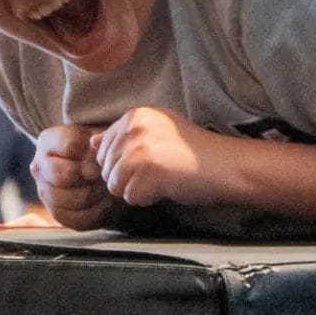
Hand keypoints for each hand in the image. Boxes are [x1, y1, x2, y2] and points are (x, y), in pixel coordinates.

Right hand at [31, 123, 122, 229]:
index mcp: (47, 142)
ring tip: (108, 184)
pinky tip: (105, 200)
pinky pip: (82, 218)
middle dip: (94, 174)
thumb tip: (94, 145)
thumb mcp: (97, 134)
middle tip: (106, 172)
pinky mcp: (58, 214)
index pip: (70, 146)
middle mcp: (39, 167)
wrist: (96, 170)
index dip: (93, 151)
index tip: (103, 153)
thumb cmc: (95, 148)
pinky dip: (100, 210)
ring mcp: (45, 193)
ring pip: (78, 198)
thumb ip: (97, 136)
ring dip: (100, 192)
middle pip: (68, 175)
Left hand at [90, 107, 214, 206]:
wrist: (224, 165)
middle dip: (128, 177)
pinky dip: (147, 199)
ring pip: (114, 185)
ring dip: (137, 189)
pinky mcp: (147, 172)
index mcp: (133, 115)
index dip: (124, 162)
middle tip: (159, 170)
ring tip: (162, 178)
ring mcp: (139, 149)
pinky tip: (166, 187)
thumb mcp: (155, 132)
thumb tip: (91, 142)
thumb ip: (122, 136)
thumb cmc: (193, 151)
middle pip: (106, 168)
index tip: (152, 159)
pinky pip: (130, 198)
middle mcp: (133, 128)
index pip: (103, 149)